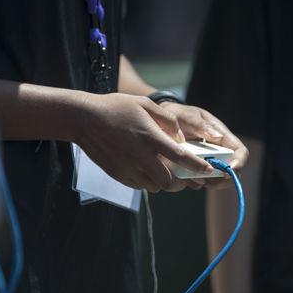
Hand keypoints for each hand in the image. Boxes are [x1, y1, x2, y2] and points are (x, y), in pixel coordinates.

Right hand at [74, 93, 213, 192]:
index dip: (197, 165)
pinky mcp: (118, 174)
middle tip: (185, 177)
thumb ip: (167, 119)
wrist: (84, 119)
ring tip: (165, 172)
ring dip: (164, 183)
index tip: (209, 170)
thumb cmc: (116, 108)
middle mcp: (139, 155)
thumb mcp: (144, 104)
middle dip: (181, 182)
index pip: (179, 156)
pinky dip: (148, 182)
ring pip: (155, 187)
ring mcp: (127, 168)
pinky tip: (147, 171)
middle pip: (169, 181)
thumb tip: (180, 137)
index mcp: (149, 136)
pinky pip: (140, 186)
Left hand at [160, 102, 248, 187]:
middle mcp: (219, 149)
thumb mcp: (190, 117)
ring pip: (219, 178)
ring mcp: (210, 159)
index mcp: (222, 135)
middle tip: (207, 181)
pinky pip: (203, 179)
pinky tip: (187, 178)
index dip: (238, 164)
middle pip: (232, 170)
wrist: (165, 120)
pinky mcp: (199, 166)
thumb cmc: (180, 115)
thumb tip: (218, 137)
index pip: (240, 151)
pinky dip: (198, 182)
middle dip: (223, 179)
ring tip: (195, 180)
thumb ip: (201, 126)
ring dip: (211, 182)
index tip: (227, 173)